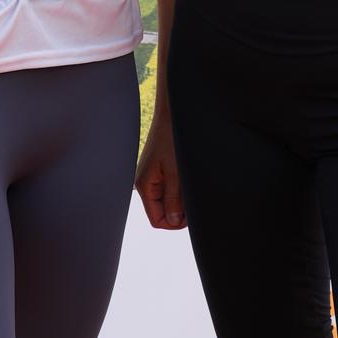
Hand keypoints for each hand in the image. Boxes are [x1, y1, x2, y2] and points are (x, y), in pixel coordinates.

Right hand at [136, 113, 184, 228]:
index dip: (174, 223)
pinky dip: (179, 189)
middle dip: (178, 210)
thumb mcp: (175, 172)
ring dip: (180, 199)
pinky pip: (168, 188)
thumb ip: (174, 199)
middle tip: (192, 199)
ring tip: (190, 186)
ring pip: (167, 200)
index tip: (190, 215)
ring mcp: (152, 176)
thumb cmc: (171, 139)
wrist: (171, 114)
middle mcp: (145, 183)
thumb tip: (172, 222)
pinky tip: (186, 179)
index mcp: (144, 186)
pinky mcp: (158, 169)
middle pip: (161, 211)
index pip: (157, 219)